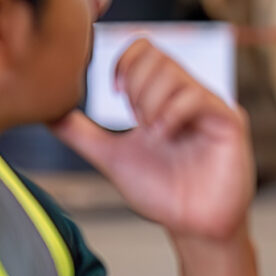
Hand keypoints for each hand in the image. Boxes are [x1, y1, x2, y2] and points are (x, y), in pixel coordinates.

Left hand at [56, 39, 262, 275]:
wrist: (192, 226)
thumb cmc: (161, 193)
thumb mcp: (111, 156)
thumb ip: (80, 134)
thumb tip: (45, 113)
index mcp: (165, 96)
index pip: (144, 49)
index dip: (123, 63)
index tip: (113, 93)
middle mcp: (190, 94)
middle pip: (155, 55)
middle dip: (134, 87)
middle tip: (137, 122)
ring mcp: (211, 106)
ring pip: (173, 73)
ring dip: (150, 103)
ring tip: (153, 134)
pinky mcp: (229, 121)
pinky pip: (196, 96)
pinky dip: (171, 113)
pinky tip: (165, 136)